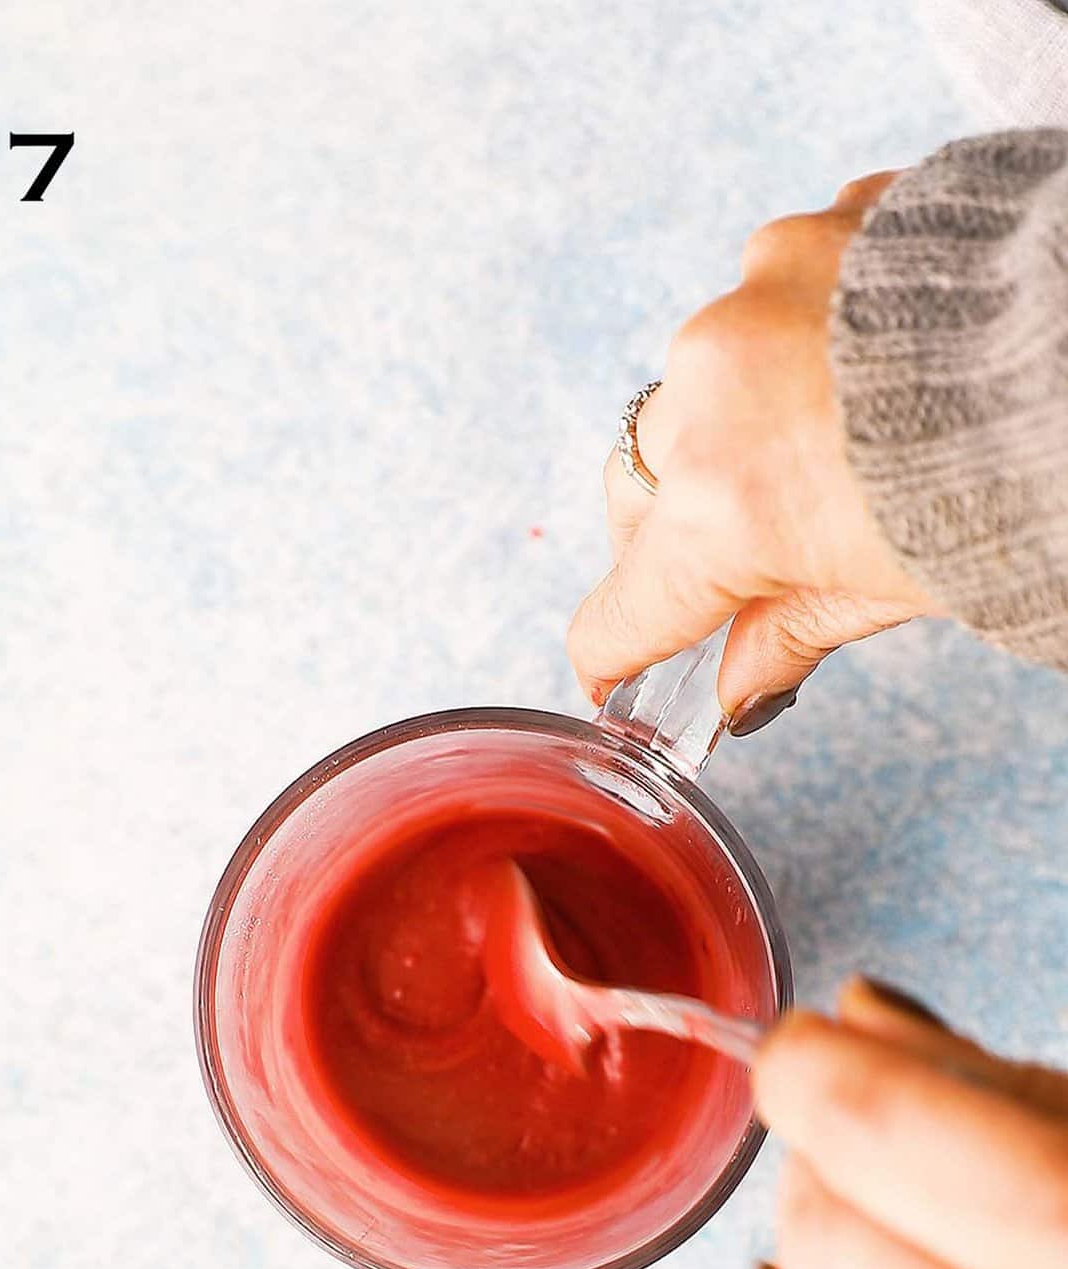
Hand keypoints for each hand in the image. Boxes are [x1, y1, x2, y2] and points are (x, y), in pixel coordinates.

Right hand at [568, 173, 936, 730]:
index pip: (623, 609)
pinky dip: (793, 343)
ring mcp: (753, 298)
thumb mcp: (893, 589)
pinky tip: (858, 370)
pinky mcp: (806, 231)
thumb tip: (741, 682)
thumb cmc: (1009, 479)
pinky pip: (765, 302)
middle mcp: (712, 395)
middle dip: (674, 532)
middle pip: (641, 488)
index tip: (613, 675)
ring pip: (697, 385)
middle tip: (725, 566)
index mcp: (726, 509)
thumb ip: (791, 634)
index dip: (615, 655)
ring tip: (817, 449)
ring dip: (733, 426)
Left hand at [753, 977, 1067, 1268]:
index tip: (814, 1029)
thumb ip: (1020, 1083)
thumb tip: (869, 1016)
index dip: (814, 1064)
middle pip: (829, 1231)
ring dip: (819, 1223)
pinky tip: (847, 1267)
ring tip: (882, 1167)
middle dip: (813, 1144)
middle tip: (858, 1086)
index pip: (874, 1131)